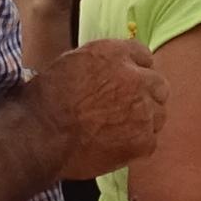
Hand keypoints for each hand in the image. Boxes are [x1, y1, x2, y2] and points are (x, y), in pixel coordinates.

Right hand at [34, 35, 168, 179]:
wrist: (41, 135)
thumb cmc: (46, 100)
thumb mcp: (71, 63)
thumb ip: (101, 63)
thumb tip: (111, 70)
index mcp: (115, 54)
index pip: (144, 56)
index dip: (136, 71)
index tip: (129, 83)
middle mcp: (135, 77)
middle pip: (159, 84)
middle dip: (146, 95)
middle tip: (126, 110)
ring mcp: (143, 109)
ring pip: (159, 114)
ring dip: (144, 121)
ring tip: (118, 131)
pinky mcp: (143, 140)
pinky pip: (151, 141)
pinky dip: (137, 145)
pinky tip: (115, 146)